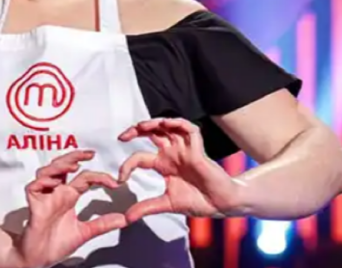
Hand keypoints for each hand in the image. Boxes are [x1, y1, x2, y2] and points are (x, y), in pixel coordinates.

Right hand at [11, 150, 126, 267]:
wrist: (38, 259)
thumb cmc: (55, 244)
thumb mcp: (84, 233)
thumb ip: (102, 224)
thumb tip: (124, 219)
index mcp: (69, 196)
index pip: (84, 178)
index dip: (99, 177)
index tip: (115, 182)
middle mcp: (56, 193)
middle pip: (63, 167)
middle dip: (74, 157)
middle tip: (90, 154)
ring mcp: (44, 197)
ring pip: (47, 172)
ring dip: (59, 166)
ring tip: (73, 166)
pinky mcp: (33, 205)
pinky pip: (33, 187)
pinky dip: (43, 181)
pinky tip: (54, 182)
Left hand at [117, 118, 243, 220]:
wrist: (220, 205)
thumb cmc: (198, 201)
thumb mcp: (166, 204)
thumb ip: (146, 208)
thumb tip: (126, 218)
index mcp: (163, 165)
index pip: (140, 157)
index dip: (128, 164)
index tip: (120, 178)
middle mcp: (172, 154)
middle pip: (152, 133)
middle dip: (136, 130)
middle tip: (123, 136)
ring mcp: (185, 150)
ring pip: (168, 127)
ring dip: (154, 123)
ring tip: (142, 126)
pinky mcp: (198, 150)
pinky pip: (190, 130)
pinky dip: (178, 124)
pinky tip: (166, 124)